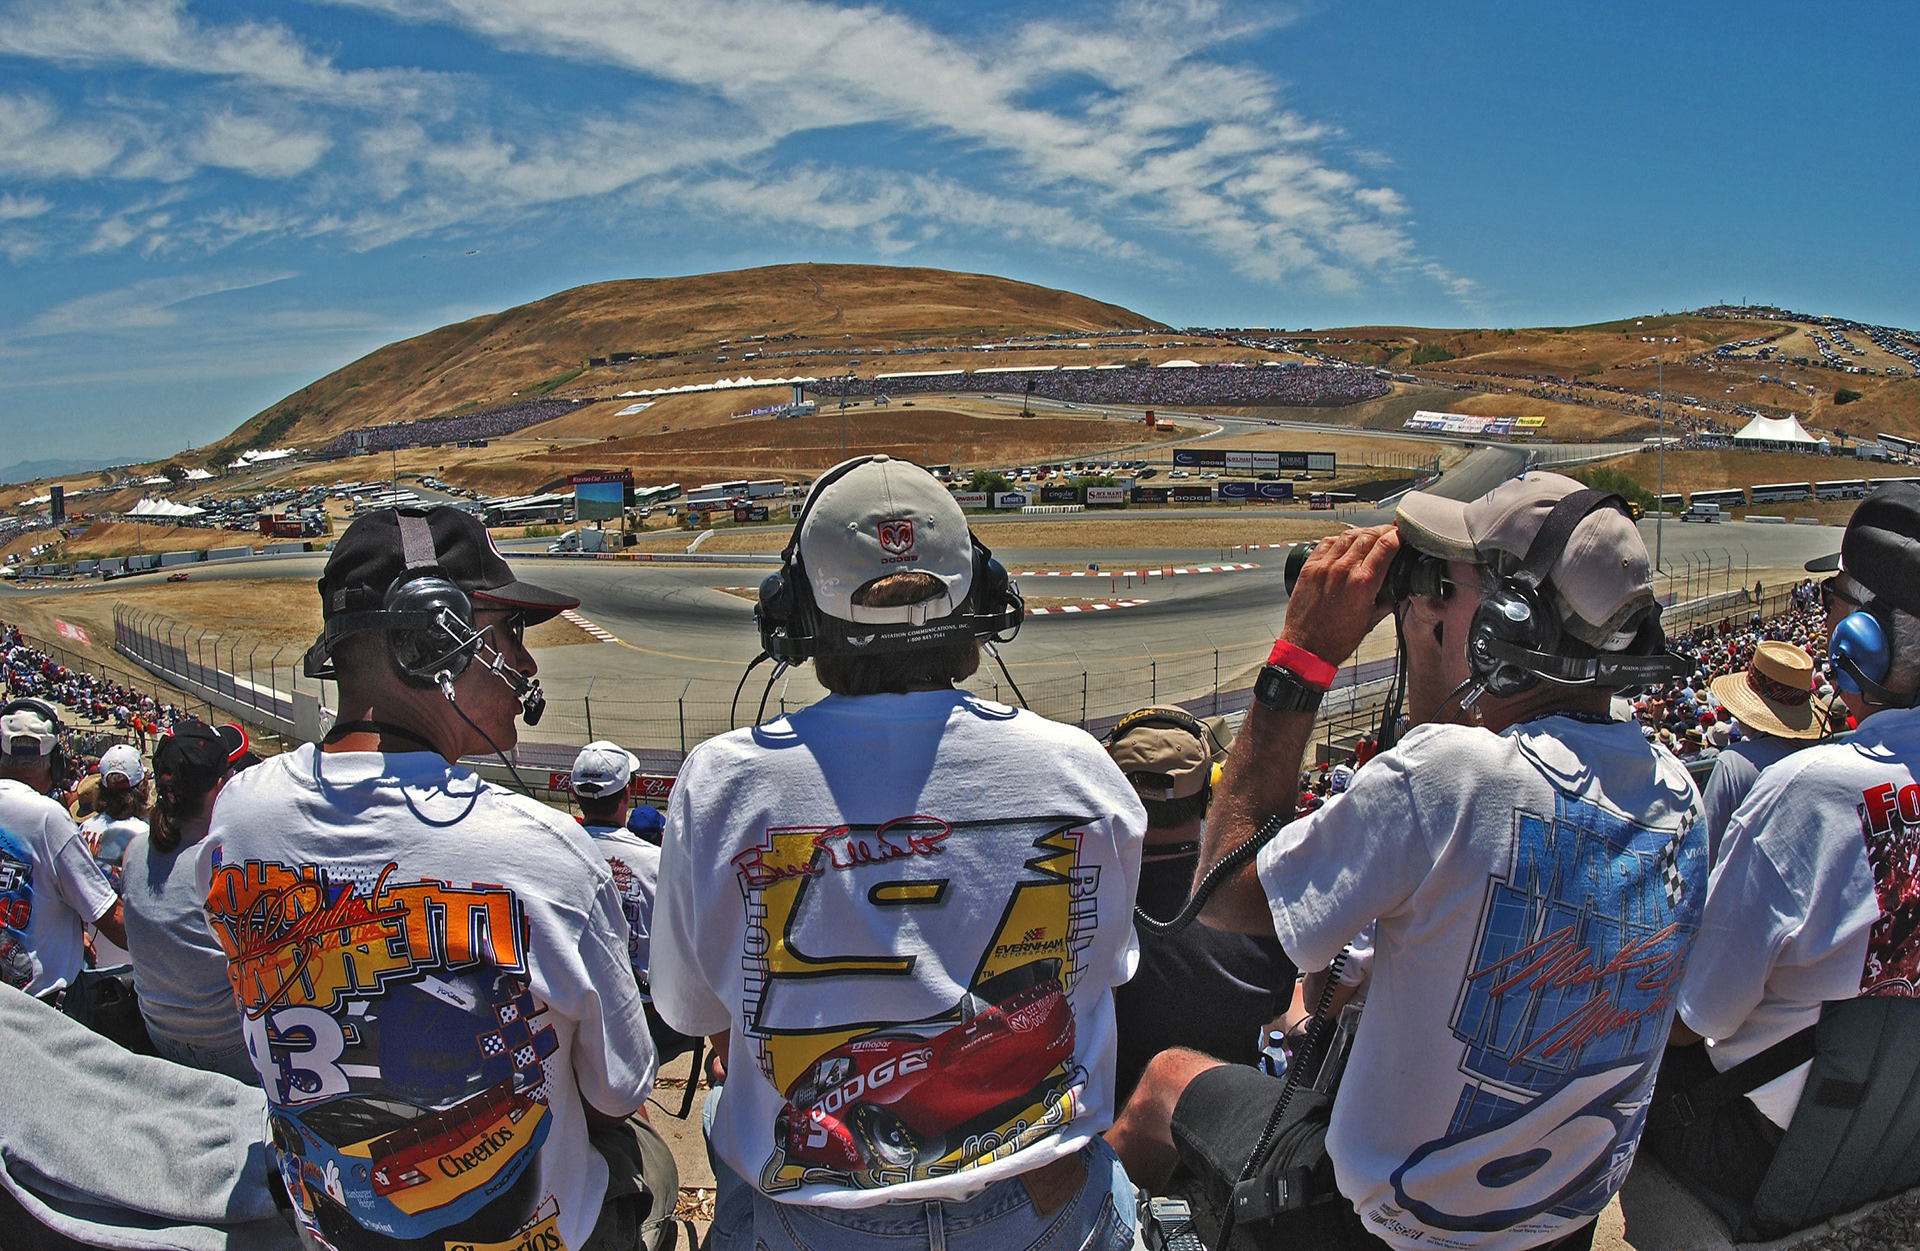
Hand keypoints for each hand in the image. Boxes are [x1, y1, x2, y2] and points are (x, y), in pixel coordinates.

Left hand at [1280, 526, 1399, 665]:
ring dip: (1363, 532)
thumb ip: (1388, 600)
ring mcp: (1324, 567)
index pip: (1386, 545)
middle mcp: (1343, 570)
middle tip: (1390, 533)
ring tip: (1370, 536)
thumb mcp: (1372, 620)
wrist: (1307, 648)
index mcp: (1363, 583)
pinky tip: (1346, 543)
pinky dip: (1340, 539)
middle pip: (1369, 535)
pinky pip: (1327, 543)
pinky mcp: (1309, 568)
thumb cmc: (1337, 639)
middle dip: (1383, 531)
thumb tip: (1400, 587)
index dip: (1398, 536)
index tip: (1403, 535)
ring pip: (1348, 535)